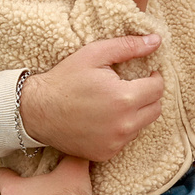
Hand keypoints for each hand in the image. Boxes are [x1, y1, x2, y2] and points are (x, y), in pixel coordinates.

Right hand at [17, 33, 163, 162]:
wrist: (36, 111)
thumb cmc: (64, 80)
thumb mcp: (94, 54)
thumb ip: (128, 46)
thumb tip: (156, 41)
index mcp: (123, 98)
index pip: (158, 88)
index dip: (154, 77)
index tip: (146, 73)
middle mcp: (123, 125)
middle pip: (156, 109)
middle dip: (148, 95)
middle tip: (132, 86)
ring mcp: (115, 143)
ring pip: (142, 125)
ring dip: (136, 113)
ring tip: (116, 102)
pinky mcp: (106, 154)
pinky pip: (126, 140)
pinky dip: (122, 128)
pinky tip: (105, 118)